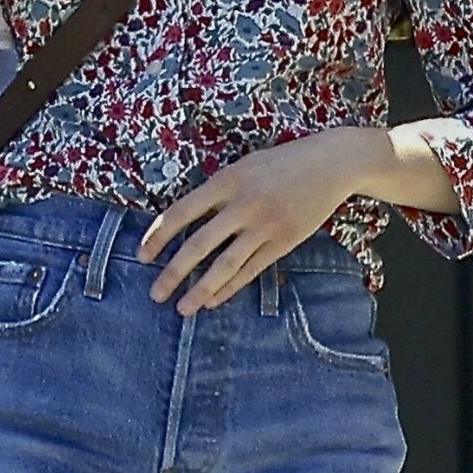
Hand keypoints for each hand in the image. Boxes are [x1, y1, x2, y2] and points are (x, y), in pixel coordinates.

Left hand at [137, 131, 358, 315]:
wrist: (330, 164)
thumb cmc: (281, 163)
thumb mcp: (243, 166)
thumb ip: (216, 192)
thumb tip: (185, 222)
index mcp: (227, 180)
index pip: (182, 212)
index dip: (158, 236)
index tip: (142, 256)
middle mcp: (244, 204)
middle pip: (199, 244)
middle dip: (173, 273)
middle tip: (155, 294)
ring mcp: (265, 225)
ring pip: (226, 265)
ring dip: (201, 290)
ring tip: (182, 309)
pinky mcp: (284, 242)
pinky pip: (251, 270)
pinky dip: (229, 288)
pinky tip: (212, 300)